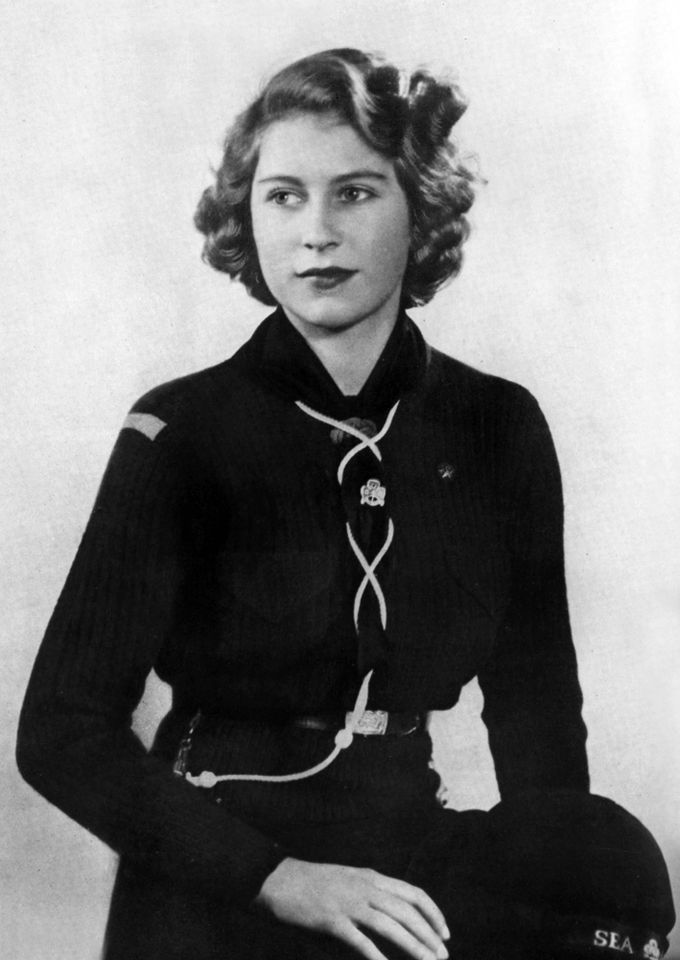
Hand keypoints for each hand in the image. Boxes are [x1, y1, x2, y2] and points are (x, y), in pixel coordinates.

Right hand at [255, 857, 449, 959]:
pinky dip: (377, 957)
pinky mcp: (332, 920)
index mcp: (371, 877)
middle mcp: (365, 887)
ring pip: (390, 926)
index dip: (433, 913)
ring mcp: (349, 903)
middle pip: (407, 911)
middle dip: (429, 935)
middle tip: (443, 956)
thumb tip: (395, 912)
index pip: (413, 893)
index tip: (445, 932)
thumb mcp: (349, 878)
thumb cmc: (313, 881)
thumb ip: (371, 891)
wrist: (279, 878)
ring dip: (413, 947)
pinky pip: (360, 941)